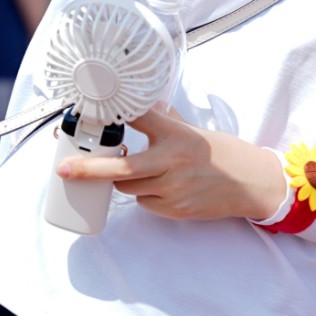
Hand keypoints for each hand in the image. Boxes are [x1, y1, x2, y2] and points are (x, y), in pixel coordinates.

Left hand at [56, 106, 286, 222]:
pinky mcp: (175, 209)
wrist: (251, 184)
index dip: (116, 113)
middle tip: (64, 169)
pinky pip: (145, 203)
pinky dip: (144, 195)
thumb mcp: (196, 131)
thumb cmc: (223, 154)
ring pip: (129, 187)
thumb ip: (169, 121)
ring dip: (122, 179)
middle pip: (121, 167)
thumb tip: (149, 106)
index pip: (141, 118)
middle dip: (89, 168)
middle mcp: (173, 161)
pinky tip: (159, 186)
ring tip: (130, 168)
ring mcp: (173, 189)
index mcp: (178, 135)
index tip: (94, 109)